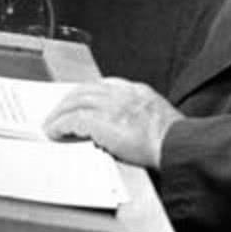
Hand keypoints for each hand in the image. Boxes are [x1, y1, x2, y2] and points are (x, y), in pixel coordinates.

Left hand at [42, 78, 183, 168]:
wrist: (179, 146)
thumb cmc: (175, 141)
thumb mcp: (160, 119)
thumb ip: (142, 117)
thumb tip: (129, 130)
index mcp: (138, 92)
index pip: (106, 85)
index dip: (88, 93)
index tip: (79, 99)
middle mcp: (122, 94)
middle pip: (85, 90)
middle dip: (68, 100)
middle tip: (58, 111)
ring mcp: (111, 106)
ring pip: (75, 102)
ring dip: (59, 113)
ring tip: (51, 124)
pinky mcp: (101, 122)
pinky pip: (72, 120)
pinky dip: (61, 126)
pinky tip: (55, 133)